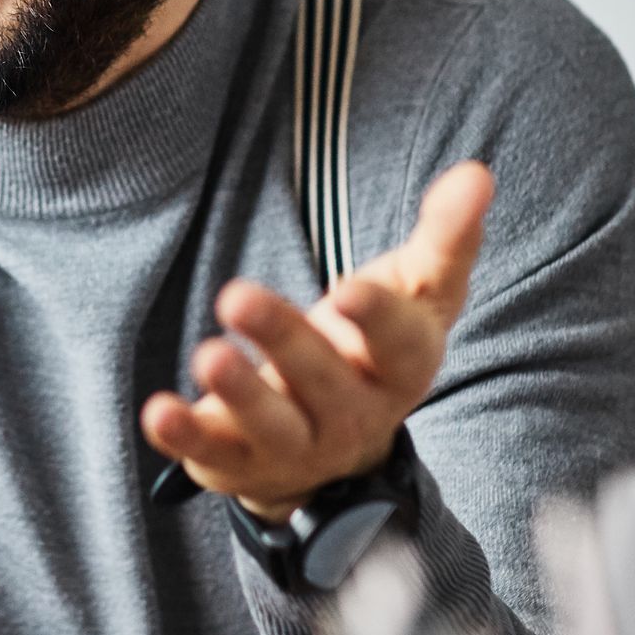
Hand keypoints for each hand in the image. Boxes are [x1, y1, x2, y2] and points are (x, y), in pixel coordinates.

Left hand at [140, 161, 492, 523]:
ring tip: (208, 355)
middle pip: (324, 380)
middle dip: (284, 341)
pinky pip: (214, 453)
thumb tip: (477, 172)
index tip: (350, 291)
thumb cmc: (373, 347)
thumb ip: (444, 238)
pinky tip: (156, 410)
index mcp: (401, 368)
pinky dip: (185, 436)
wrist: (336, 448)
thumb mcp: (416, 295)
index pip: (397, 346)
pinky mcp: (242, 461)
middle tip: (237, 295)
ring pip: (273, 425)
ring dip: (240, 393)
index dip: (376, 321)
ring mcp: (298, 445)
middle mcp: (354, 415)